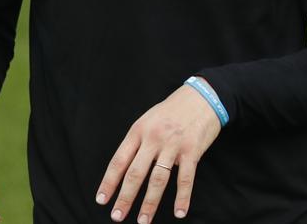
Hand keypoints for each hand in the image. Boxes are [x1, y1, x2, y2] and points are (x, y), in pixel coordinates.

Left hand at [97, 83, 222, 222]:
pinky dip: (182, 197)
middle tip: (117, 216)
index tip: (102, 200)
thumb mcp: (149, 118)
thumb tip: (125, 168)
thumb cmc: (174, 109)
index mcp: (139, 130)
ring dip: (150, 203)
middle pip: (136, 173)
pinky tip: (179, 212)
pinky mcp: (192, 150)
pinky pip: (186, 179)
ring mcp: (174, 145)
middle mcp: (154, 138)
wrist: (204, 95)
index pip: (119, 161)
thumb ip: (138, 141)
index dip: (109, 182)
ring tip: (143, 220)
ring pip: (158, 179)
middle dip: (125, 197)